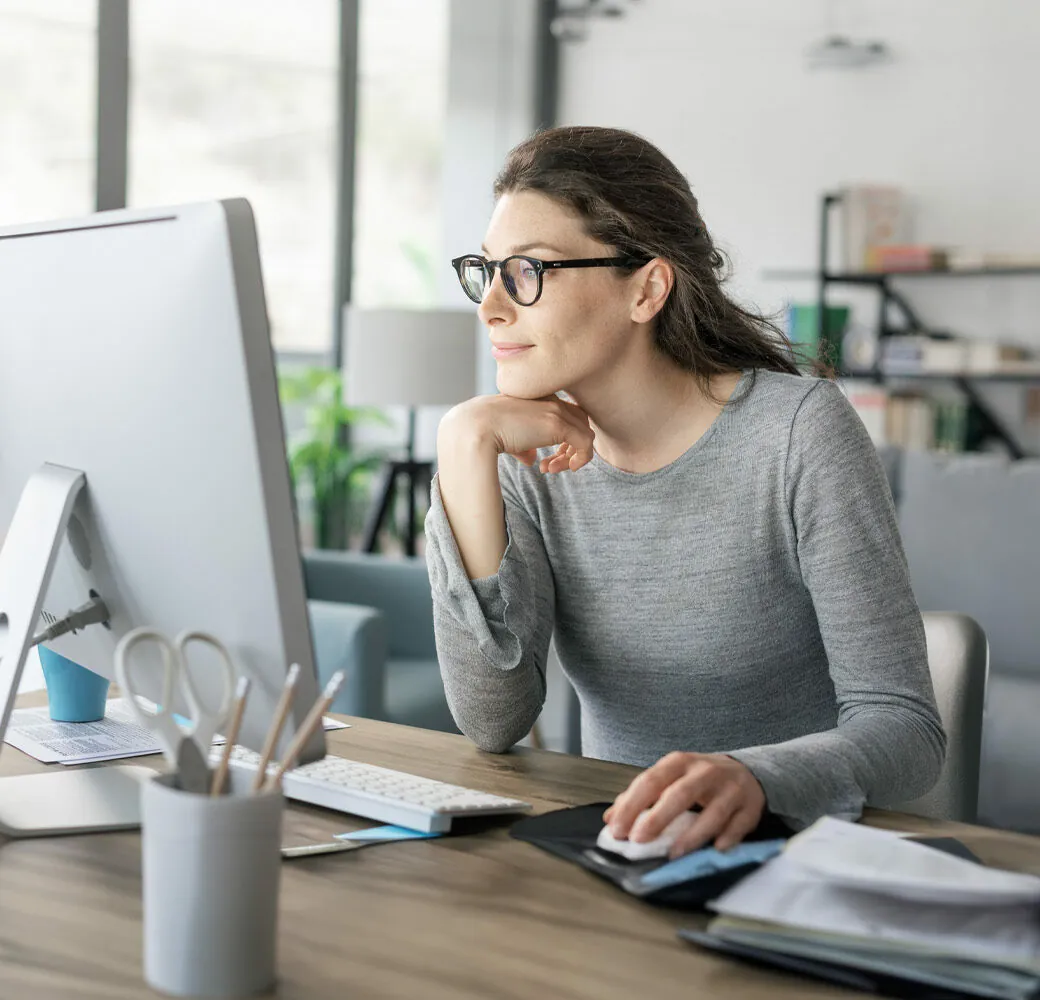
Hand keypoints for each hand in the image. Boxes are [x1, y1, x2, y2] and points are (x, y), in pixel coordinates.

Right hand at [441, 393, 595, 473]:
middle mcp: (550, 399)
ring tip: (550, 469)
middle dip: (569, 447)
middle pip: (579, 422)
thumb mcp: (506, 437)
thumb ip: (523, 445)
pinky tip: (557, 469)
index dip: (562, 439)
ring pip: (584, 433)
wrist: (475, 427)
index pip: (565, 414)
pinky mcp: (559, 425)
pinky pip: (586, 444)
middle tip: (550, 465)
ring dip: (571, 456)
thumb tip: (531, 459)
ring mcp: (556, 410)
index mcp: (538, 397)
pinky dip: (579, 459)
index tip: (545, 458)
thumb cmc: (484, 431)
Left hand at [603, 752, 765, 857]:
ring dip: (693, 835)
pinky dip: (727, 838)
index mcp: (679, 762)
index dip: (632, 805)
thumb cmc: (698, 779)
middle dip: (658, 817)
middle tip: (639, 839)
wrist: (744, 772)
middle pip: (680, 794)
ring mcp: (730, 789)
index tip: (617, 828)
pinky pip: (738, 825)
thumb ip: (641, 796)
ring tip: (674, 852)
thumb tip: (611, 818)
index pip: (651, 781)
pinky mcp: (750, 807)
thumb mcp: (670, 778)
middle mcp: (705, 772)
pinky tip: (716, 848)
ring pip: (713, 812)